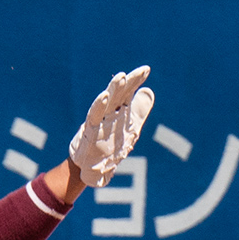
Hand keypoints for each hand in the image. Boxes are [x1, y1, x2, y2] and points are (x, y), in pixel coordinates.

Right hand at [68, 66, 153, 186]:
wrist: (93, 169)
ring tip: (122, 76)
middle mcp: (109, 114)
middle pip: (119, 94)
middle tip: (140, 71)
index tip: (146, 69)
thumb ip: (139, 110)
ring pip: (107, 103)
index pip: (128, 93)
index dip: (136, 81)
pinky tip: (103, 96)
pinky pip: (94, 117)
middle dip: (129, 82)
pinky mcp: (90, 132)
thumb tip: (149, 92)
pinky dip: (98, 106)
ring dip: (114, 89)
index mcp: (118, 112)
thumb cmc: (109, 146)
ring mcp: (99, 122)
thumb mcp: (130, 128)